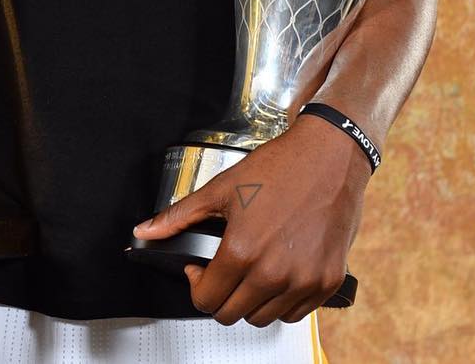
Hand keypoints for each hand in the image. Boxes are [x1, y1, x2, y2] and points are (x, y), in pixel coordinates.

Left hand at [132, 115, 369, 325]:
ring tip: (251, 267)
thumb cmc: (279, 167)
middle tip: (224, 269)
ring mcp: (304, 281)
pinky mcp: (327, 282)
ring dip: (251, 300)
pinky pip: (296, 313)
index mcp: (243, 252)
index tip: (200, 269)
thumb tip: (145, 231)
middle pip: (232, 314)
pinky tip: (278, 270)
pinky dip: (282, 300)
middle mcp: (274, 273)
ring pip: (263, 318)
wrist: (328, 156)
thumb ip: (179, 216)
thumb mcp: (221, 188)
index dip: (197, 285)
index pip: (207, 300)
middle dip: (220, 295)